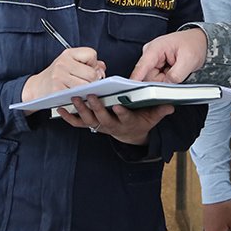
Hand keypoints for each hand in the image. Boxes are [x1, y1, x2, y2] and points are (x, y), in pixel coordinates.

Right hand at [22, 47, 106, 103]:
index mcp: (68, 54)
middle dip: (93, 80)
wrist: (36, 87)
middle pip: (91, 73)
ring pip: (86, 86)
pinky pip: (77, 95)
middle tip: (87, 83)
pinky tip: (76, 96)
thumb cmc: (56, 76)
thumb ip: (88, 63)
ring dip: (87, 90)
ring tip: (81, 90)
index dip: (93, 64)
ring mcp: (59, 76)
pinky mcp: (58, 90)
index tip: (88, 69)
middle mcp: (63, 63)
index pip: (92, 54)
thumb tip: (102, 68)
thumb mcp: (70, 63)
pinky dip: (80, 97)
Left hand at [57, 95, 173, 145]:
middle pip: (103, 117)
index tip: (119, 105)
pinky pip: (78, 123)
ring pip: (89, 120)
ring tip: (75, 98)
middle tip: (92, 96)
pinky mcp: (91, 125)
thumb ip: (159, 111)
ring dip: (81, 110)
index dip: (121, 112)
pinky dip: (69, 117)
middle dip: (97, 107)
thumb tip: (170, 105)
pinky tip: (60, 108)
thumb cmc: (139, 122)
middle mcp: (111, 125)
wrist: (129, 134)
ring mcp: (100, 126)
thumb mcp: (152, 118)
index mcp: (126, 122)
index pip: (124, 117)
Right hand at [132, 28, 208, 82]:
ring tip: (176, 71)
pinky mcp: (155, 66)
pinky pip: (157, 79)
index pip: (142, 66)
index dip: (136, 79)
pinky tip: (173, 72)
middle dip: (161, 82)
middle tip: (176, 75)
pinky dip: (166, 79)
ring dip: (165, 81)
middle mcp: (150, 54)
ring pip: (152, 80)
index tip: (134, 90)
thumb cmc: (193, 44)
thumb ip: (177, 74)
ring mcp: (152, 60)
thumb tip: (167, 84)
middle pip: (147, 77)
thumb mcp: (189, 59)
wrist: (197, 41)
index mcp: (155, 48)